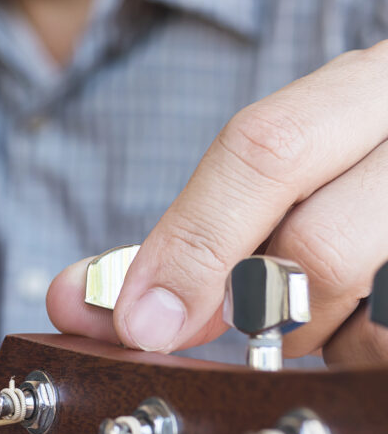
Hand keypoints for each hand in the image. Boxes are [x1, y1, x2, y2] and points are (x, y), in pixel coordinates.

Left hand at [47, 40, 387, 365]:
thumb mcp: (285, 170)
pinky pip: (385, 348)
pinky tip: (357, 315)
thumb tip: (77, 298)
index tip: (138, 320)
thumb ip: (191, 229)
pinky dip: (352, 350)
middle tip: (245, 310)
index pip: (266, 149)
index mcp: (373, 84)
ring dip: (310, 334)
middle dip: (252, 304)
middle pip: (314, 247)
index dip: (191, 244)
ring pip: (362, 315)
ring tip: (320, 300)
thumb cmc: (350, 177)